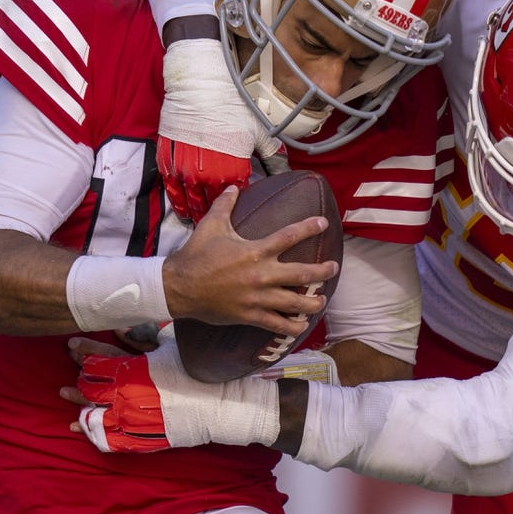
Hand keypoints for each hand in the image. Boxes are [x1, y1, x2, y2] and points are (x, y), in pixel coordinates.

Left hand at [62, 334, 278, 452]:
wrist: (227, 403)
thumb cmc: (202, 369)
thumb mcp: (174, 344)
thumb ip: (146, 336)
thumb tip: (125, 326)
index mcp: (139, 369)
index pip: (101, 360)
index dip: (84, 351)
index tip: (71, 345)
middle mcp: (132, 394)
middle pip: (93, 388)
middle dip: (78, 381)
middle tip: (67, 375)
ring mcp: (137, 418)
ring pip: (97, 414)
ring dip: (81, 406)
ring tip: (69, 398)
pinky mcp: (146, 436)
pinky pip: (112, 439)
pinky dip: (94, 432)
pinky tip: (82, 427)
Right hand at [159, 36, 285, 222]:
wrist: (201, 86)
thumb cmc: (234, 107)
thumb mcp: (260, 133)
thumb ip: (273, 158)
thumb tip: (287, 174)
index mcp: (232, 170)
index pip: (235, 199)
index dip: (237, 208)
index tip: (239, 217)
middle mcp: (207, 174)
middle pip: (209, 205)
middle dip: (213, 215)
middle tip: (219, 230)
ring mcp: (184, 168)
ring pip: (188, 200)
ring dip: (193, 212)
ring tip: (197, 221)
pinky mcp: (167, 159)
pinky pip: (171, 187)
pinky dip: (177, 199)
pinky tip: (182, 207)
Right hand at [161, 185, 337, 338]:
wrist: (179, 287)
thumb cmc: (196, 255)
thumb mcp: (211, 225)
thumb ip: (225, 205)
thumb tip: (234, 186)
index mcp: (255, 250)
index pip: (290, 236)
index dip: (309, 228)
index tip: (323, 223)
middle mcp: (261, 274)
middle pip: (302, 274)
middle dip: (322, 271)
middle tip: (333, 268)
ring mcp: (258, 297)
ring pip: (294, 303)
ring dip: (312, 302)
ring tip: (321, 301)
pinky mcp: (250, 315)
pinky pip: (277, 324)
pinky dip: (292, 327)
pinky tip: (301, 326)